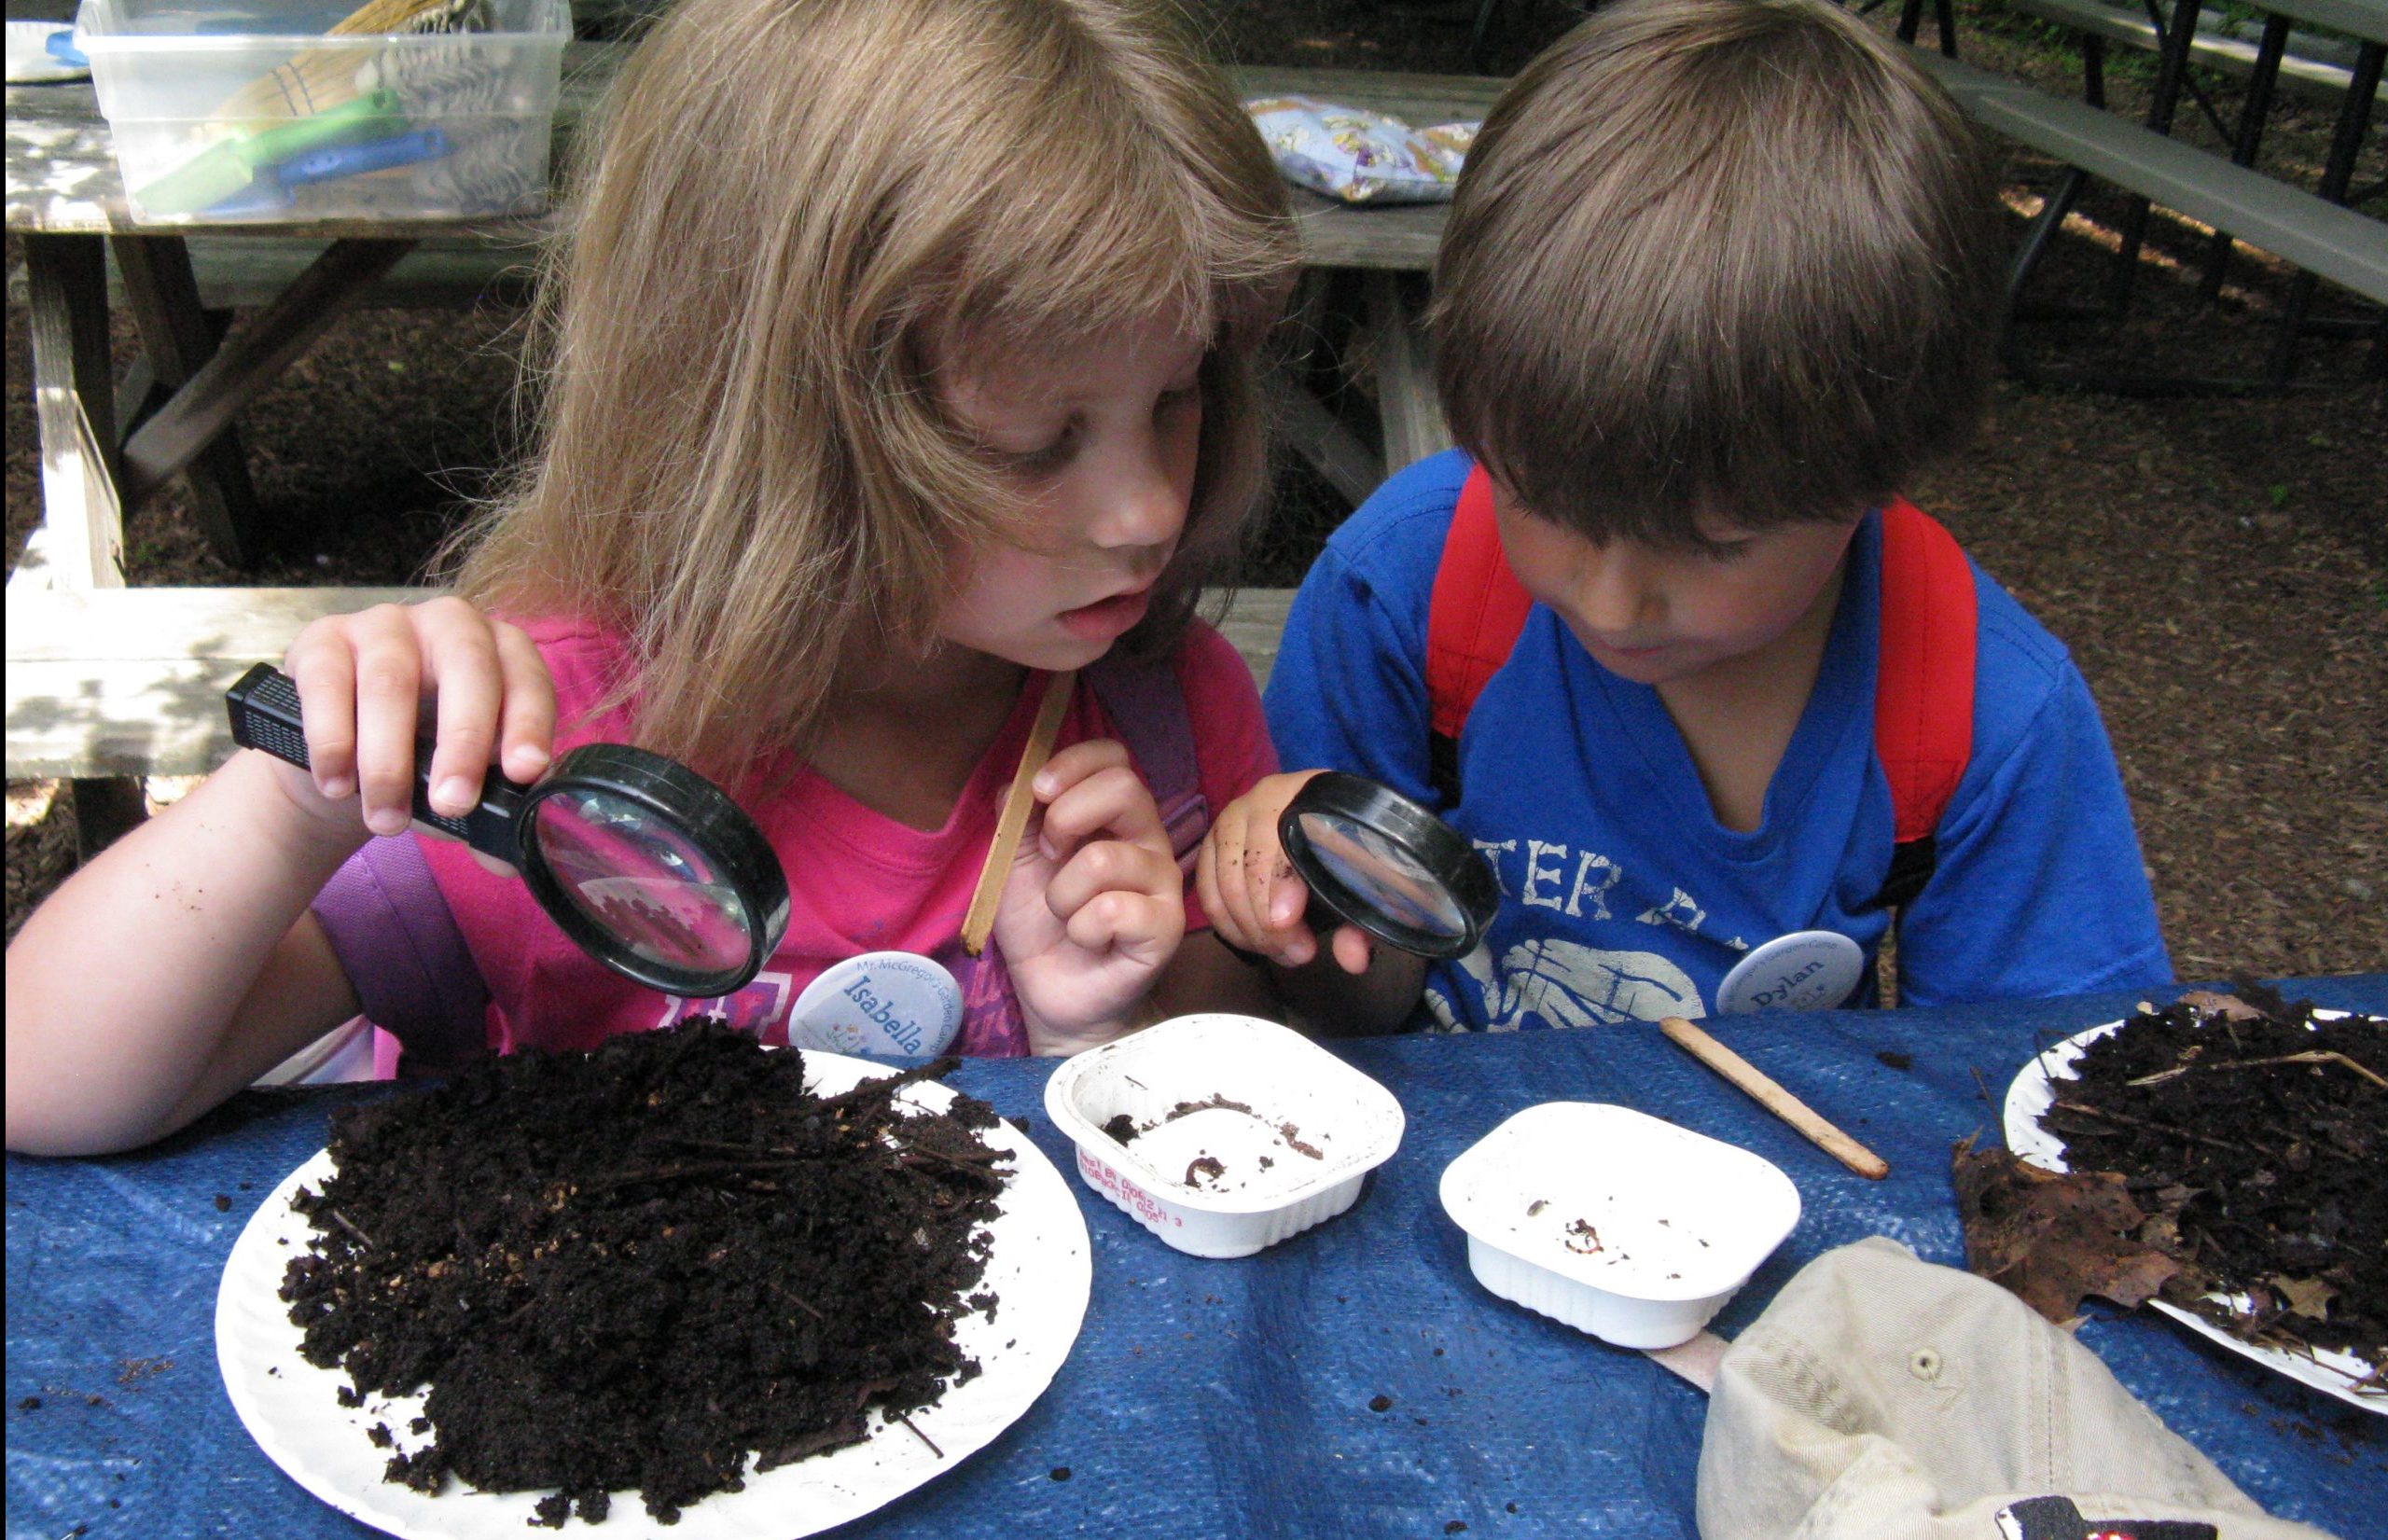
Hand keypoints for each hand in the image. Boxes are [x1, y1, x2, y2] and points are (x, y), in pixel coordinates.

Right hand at [277, 599, 555, 847]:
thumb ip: (488, 811)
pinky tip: (337, 785)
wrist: (341, 752)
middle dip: (463, 741)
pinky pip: (327, 685)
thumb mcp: (460, 778)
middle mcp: (451, 624)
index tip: (523, 773)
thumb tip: (508, 859)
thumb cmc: (422, 757)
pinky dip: (331, 742)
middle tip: (452, 804)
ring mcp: (385, 625)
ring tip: (385, 819)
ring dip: (388, 761)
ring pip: (389, 683)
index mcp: (503, 652)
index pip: (528, 679)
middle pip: (467, 668)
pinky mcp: (323, 640)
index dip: (528, 723)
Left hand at [993, 739, 1183, 1053]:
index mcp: (1113, 816)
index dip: (1075, 762)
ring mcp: (1162, 883)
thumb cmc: (1040, 924)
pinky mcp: (1165, 926)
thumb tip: (1021, 781)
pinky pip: (1113, 909)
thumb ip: (1017, 817)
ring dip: (1061, 894)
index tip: (1039, 792)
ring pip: (1103, 858)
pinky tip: (1088, 941)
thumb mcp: (1014, 862)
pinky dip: (1081, 928)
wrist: (1052, 993)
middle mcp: (1146, 840)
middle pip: (1125, 787)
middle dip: (1065, 817)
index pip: (1114, 758)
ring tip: (1064, 915)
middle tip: (1047, 855)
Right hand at [1196, 769, 1374, 973]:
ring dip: (1247, 929)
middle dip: (1265, 921)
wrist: (1325, 822)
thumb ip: (1362, 919)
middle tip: (1296, 954)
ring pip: (1222, 882)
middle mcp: (1261, 799)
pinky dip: (1226, 924)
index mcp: (1305, 794)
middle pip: (1246, 865)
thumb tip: (1353, 959)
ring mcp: (1230, 821)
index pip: (1279, 837)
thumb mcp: (1363, 880)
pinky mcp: (1212, 844)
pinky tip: (1253, 942)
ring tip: (1280, 953)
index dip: (1279, 884)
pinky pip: (1206, 891)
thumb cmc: (1346, 849)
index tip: (1286, 924)